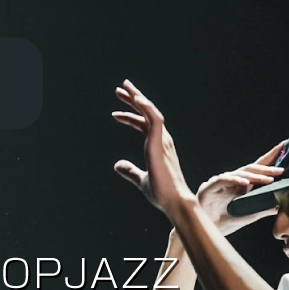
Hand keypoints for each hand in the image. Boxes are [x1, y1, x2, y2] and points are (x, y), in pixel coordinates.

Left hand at [112, 81, 194, 217]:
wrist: (173, 201)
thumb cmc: (161, 193)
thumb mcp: (140, 180)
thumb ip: (130, 171)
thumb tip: (117, 165)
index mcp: (158, 146)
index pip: (143, 124)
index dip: (130, 117)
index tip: (115, 113)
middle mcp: (162, 139)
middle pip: (146, 113)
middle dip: (134, 100)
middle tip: (120, 88)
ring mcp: (162, 140)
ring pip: (150, 112)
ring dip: (138, 98)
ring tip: (124, 88)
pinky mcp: (160, 142)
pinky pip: (154, 118)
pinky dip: (146, 107)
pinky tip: (136, 99)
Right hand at [195, 143, 285, 235]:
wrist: (203, 232)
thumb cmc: (223, 222)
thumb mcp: (248, 215)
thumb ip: (262, 208)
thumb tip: (281, 204)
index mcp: (240, 184)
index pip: (258, 169)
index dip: (271, 159)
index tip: (285, 148)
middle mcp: (231, 180)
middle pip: (251, 169)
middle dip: (267, 168)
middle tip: (282, 169)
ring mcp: (220, 182)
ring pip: (239, 174)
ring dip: (255, 176)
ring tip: (269, 179)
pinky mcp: (209, 187)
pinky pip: (223, 180)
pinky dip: (234, 181)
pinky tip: (245, 183)